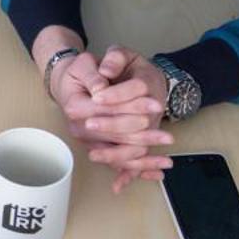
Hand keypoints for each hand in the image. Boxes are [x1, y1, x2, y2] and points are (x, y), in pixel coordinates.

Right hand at [49, 47, 172, 191]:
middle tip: (168, 137)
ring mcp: (88, 139)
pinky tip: (155, 175)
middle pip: (114, 136)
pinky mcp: (98, 145)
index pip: (107, 110)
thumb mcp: (85, 63)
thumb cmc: (81, 73)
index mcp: (76, 106)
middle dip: (143, 137)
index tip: (157, 105)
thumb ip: (95, 71)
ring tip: (166, 161)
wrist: (71, 85)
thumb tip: (104, 81)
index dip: (132, 107)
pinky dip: (134, 172)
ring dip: (143, 161)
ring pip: (117, 154)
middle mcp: (80, 127)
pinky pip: (116, 162)